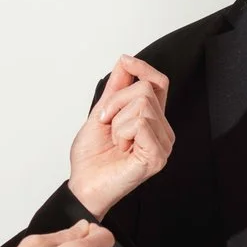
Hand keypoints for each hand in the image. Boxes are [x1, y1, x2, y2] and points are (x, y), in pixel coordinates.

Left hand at [68, 57, 173, 218]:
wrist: (83, 185)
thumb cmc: (91, 158)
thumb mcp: (100, 113)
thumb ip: (115, 89)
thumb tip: (125, 61)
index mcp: (152, 120)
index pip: (159, 83)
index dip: (143, 68)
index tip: (126, 61)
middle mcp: (162, 131)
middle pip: (145, 90)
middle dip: (116, 102)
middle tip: (108, 126)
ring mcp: (163, 145)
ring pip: (143, 105)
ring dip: (118, 121)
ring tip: (116, 142)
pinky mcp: (158, 156)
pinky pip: (141, 123)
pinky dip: (122, 132)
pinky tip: (121, 149)